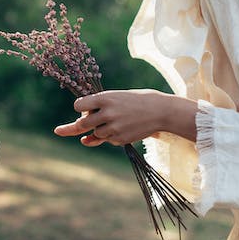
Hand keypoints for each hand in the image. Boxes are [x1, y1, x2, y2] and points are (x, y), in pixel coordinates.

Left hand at [52, 89, 197, 146]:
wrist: (160, 110)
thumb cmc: (135, 101)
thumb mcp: (116, 98)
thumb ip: (97, 113)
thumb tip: (82, 140)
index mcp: (104, 98)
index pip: (78, 105)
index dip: (81, 108)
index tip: (88, 108)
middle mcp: (107, 113)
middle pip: (82, 124)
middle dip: (86, 123)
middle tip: (101, 118)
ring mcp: (113, 127)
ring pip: (96, 134)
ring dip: (101, 129)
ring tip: (119, 120)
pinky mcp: (120, 139)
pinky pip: (108, 141)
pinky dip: (113, 136)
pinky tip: (126, 127)